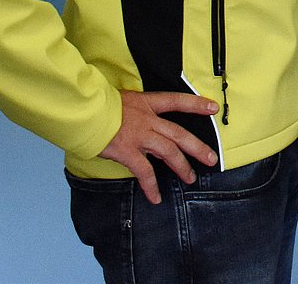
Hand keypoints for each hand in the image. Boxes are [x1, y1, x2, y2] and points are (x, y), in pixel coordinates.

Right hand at [99, 89, 220, 203]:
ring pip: (169, 152)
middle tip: (211, 158)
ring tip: (190, 179)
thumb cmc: (99, 105)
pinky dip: (151, 186)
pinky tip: (156, 197)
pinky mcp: (128, 152)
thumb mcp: (123, 100)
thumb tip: (141, 122)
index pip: (177, 101)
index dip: (196, 104)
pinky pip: (145, 172)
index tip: (213, 108)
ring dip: (181, 166)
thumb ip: (136, 111)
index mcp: (147, 104)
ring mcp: (140, 136)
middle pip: (179, 133)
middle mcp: (148, 119)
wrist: (84, 111)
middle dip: (197, 147)